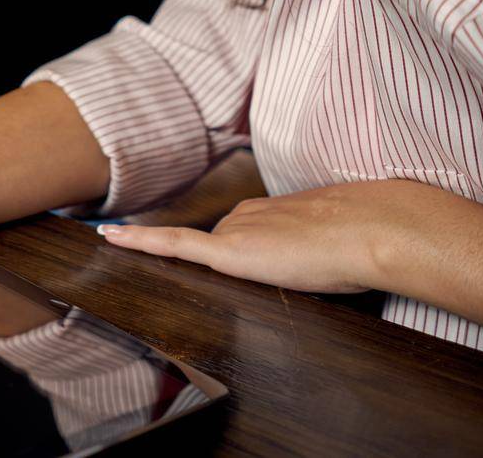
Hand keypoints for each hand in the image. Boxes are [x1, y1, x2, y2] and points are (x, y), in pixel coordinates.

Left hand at [96, 180, 411, 293]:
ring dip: (233, 270)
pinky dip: (141, 241)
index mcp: (273, 208)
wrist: (372, 229)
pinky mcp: (228, 251)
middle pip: (227, 247)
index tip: (226, 247)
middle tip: (293, 273)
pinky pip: (174, 245)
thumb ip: (314, 248)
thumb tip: (319, 258)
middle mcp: (248, 213)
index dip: (243, 244)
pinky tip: (110, 239)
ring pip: (215, 255)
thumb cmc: (366, 240)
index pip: (246, 231)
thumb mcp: (336, 244)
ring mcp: (236, 230)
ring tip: (287, 274)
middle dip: (249, 267)